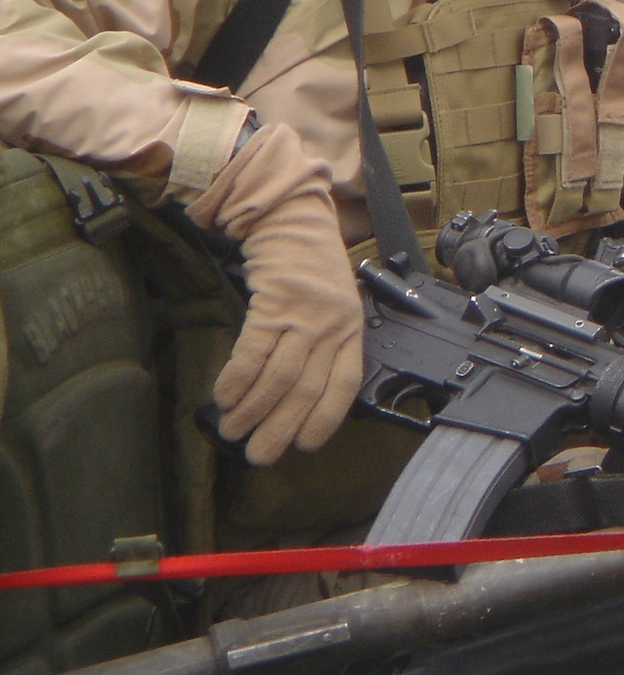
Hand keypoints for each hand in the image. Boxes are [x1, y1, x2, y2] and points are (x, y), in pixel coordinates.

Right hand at [189, 124, 362, 465]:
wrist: (292, 220)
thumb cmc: (310, 271)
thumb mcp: (333, 308)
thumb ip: (324, 348)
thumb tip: (296, 402)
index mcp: (352, 330)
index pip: (344, 386)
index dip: (323, 420)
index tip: (302, 445)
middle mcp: (333, 325)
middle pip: (306, 389)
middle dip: (278, 428)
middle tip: (257, 454)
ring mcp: (305, 313)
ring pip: (278, 378)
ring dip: (250, 411)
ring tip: (231, 429)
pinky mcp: (274, 302)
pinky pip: (252, 353)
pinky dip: (235, 381)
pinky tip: (221, 398)